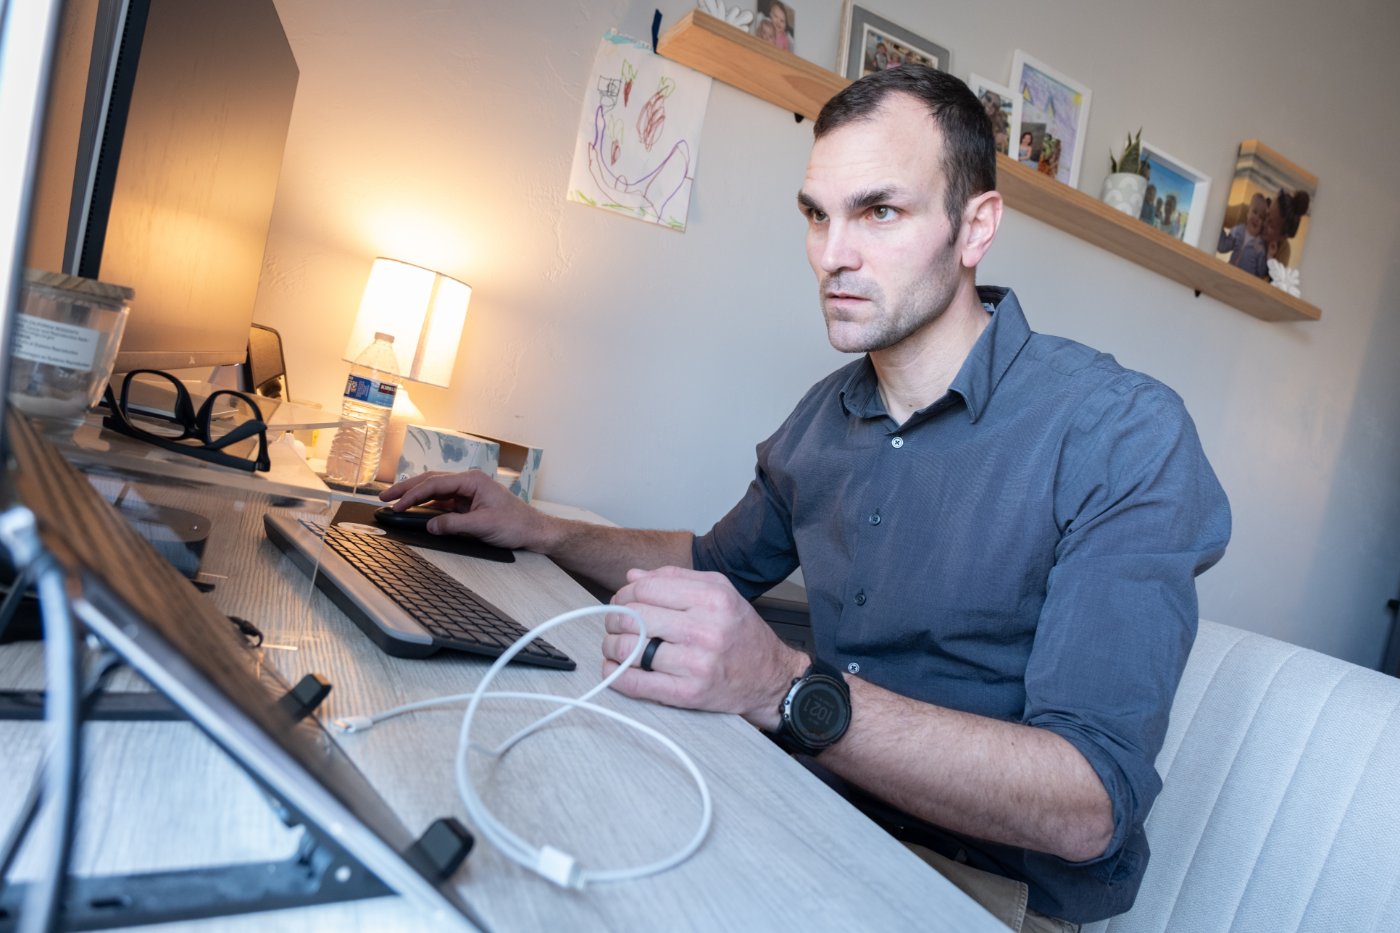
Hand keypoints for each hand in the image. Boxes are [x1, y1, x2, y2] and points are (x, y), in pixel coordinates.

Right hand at [380, 470, 553, 550]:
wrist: (534, 530)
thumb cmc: (516, 524)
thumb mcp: (483, 526)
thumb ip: (454, 525)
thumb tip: (430, 526)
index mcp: (472, 480)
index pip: (435, 484)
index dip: (412, 495)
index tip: (396, 505)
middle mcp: (468, 482)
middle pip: (431, 481)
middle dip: (406, 489)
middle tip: (384, 498)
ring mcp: (467, 492)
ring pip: (434, 490)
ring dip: (414, 496)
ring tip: (393, 502)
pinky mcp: (468, 503)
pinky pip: (442, 501)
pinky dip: (426, 505)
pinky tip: (414, 510)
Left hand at [601, 566, 806, 728]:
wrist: (769, 677)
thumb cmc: (742, 634)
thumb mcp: (719, 592)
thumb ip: (675, 579)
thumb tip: (632, 577)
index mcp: (713, 599)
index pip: (646, 589)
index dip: (624, 594)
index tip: (622, 601)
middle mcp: (705, 629)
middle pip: (633, 617)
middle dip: (614, 619)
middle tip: (614, 624)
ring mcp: (696, 663)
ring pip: (630, 649)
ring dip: (611, 647)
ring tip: (615, 646)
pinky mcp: (688, 694)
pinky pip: (637, 684)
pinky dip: (616, 676)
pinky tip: (614, 668)